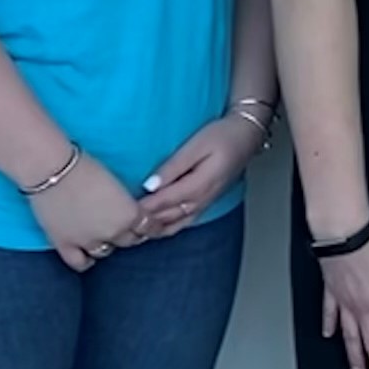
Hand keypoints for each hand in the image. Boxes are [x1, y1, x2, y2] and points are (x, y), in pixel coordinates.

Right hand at [30, 155, 148, 272]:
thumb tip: (126, 208)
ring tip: (103, 236)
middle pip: (129, 240)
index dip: (150, 225)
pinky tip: (86, 254)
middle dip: (129, 233)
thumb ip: (125, 201)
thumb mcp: (117, 183)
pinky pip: (80, 263)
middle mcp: (113, 231)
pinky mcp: (65, 244)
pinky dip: (85, 261)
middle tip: (123, 226)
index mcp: (130, 214)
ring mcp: (89, 241)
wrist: (52, 170)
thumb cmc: (86, 166)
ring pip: (106, 251)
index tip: (147, 222)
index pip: (149, 227)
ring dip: (108, 244)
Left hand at [134, 113, 266, 240]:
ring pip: (176, 223)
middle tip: (121, 225)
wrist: (247, 136)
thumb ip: (173, 167)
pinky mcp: (206, 201)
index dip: (143, 208)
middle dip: (146, 222)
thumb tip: (150, 185)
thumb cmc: (223, 136)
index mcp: (199, 185)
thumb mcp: (196, 146)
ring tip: (134, 232)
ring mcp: (206, 202)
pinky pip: (185, 221)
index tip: (122, 211)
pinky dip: (168, 228)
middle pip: (169, 217)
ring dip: (156, 229)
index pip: (164, 202)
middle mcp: (203, 199)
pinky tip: (156, 229)